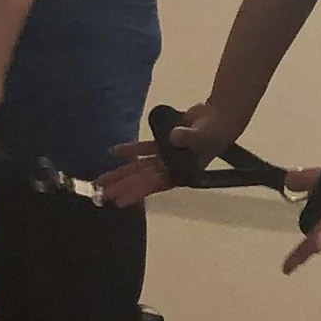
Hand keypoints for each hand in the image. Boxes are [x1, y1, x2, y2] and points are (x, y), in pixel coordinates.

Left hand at [100, 103, 233, 210]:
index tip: (120, 202)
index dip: (137, 192)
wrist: (219, 119)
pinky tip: (113, 152)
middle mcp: (170, 167)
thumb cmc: (214, 132)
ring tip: (101, 181)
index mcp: (180, 171)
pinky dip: (130, 150)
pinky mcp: (163, 143)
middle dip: (122, 186)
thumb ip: (188, 137)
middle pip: (142, 179)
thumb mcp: (203, 136)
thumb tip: (174, 137)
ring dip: (121, 173)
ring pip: (139, 168)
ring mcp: (165, 156)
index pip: (154, 184)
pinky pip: (143, 149)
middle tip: (102, 195)